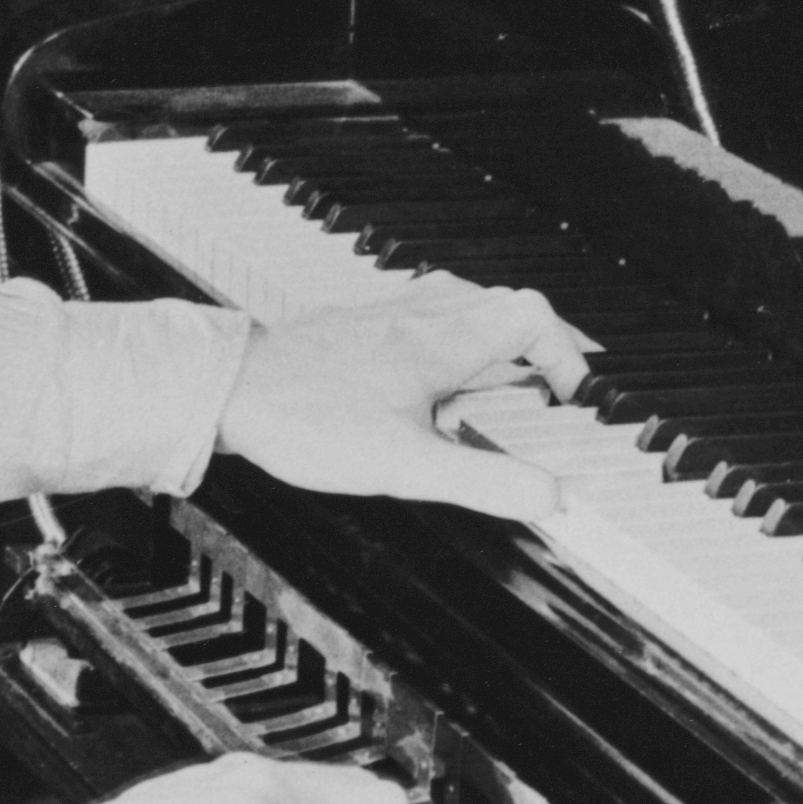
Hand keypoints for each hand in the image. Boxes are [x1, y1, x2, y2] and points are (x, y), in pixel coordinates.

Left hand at [215, 281, 593, 520]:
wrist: (229, 388)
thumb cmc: (307, 419)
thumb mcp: (407, 465)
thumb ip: (485, 481)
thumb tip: (550, 496)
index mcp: (446, 339)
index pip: (536, 317)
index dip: (568, 355)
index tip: (573, 397)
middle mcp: (424, 314)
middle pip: (508, 306)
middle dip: (541, 349)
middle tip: (554, 389)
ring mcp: (390, 313)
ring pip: (468, 307)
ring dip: (496, 343)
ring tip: (503, 386)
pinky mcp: (362, 324)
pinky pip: (429, 317)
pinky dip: (453, 343)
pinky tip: (434, 384)